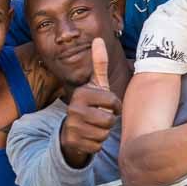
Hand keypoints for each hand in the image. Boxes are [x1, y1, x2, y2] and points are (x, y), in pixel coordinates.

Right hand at [59, 38, 121, 167]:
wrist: (71, 131)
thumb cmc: (90, 105)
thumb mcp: (95, 85)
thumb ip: (99, 64)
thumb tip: (98, 38)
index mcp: (81, 93)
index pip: (113, 102)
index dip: (115, 106)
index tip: (107, 105)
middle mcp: (73, 109)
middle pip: (109, 120)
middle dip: (108, 121)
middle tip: (99, 118)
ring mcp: (72, 126)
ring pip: (104, 134)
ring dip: (103, 133)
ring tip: (94, 127)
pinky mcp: (73, 142)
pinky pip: (98, 146)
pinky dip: (96, 144)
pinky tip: (88, 137)